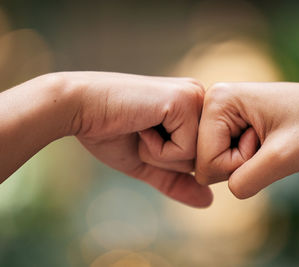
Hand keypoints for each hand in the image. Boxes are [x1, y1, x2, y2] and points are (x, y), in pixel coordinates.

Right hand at [65, 72, 211, 206]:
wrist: (79, 108)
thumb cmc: (110, 132)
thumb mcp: (148, 162)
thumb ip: (177, 181)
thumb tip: (209, 201)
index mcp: (193, 109)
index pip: (203, 157)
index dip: (171, 162)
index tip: (145, 136)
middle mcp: (200, 98)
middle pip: (204, 159)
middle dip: (168, 160)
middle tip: (141, 133)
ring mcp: (195, 97)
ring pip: (198, 157)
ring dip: (162, 155)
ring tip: (141, 128)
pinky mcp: (184, 100)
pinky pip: (186, 149)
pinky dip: (158, 149)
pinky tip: (142, 125)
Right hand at [195, 82, 298, 198]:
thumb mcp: (282, 158)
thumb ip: (244, 180)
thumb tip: (221, 188)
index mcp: (218, 100)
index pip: (205, 161)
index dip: (239, 165)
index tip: (267, 143)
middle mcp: (214, 101)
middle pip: (206, 162)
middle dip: (240, 164)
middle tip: (269, 142)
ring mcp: (222, 111)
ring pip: (216, 161)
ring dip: (246, 161)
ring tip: (270, 140)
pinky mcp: (232, 121)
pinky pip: (226, 155)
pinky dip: (248, 157)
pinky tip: (266, 140)